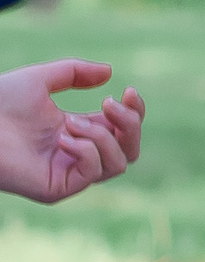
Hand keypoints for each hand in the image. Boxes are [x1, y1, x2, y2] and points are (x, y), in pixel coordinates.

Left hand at [0, 61, 142, 203]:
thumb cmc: (1, 102)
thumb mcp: (43, 78)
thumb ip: (75, 73)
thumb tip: (109, 73)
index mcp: (79, 130)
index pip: (124, 130)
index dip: (135, 112)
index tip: (128, 90)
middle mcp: (78, 154)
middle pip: (130, 149)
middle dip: (130, 124)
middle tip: (109, 104)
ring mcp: (69, 174)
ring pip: (118, 163)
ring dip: (102, 137)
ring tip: (69, 122)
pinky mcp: (58, 188)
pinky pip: (93, 172)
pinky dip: (86, 150)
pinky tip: (62, 137)